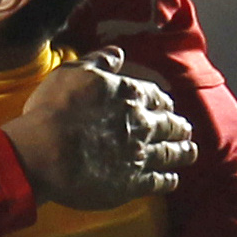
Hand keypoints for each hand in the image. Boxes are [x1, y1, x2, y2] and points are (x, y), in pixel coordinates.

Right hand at [3, 47, 193, 208]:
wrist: (46, 152)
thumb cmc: (54, 109)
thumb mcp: (73, 72)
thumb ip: (99, 61)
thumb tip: (118, 53)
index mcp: (129, 95)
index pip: (155, 96)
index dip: (162, 101)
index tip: (167, 105)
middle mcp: (141, 124)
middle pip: (168, 125)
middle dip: (178, 126)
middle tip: (185, 129)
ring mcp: (140, 155)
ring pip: (170, 153)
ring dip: (182, 152)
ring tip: (191, 152)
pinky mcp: (133, 183)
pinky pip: (158, 182)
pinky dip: (168, 180)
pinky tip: (173, 180)